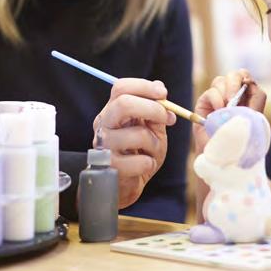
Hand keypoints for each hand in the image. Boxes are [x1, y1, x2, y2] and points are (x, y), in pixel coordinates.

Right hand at [92, 78, 175, 208]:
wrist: (128, 184)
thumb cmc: (139, 152)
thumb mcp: (150, 127)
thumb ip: (155, 108)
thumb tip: (160, 87)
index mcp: (112, 111)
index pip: (120, 87)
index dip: (144, 86)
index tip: (163, 93)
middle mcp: (103, 125)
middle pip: (124, 104)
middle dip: (153, 108)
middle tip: (167, 118)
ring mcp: (104, 147)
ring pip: (137, 134)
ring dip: (155, 142)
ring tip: (154, 149)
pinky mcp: (111, 168)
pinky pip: (140, 161)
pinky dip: (149, 163)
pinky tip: (145, 165)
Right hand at [192, 69, 266, 152]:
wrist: (223, 158)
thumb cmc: (241, 141)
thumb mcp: (255, 118)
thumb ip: (256, 99)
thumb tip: (250, 83)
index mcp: (246, 97)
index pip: (246, 77)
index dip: (247, 79)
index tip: (247, 89)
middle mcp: (231, 95)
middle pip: (235, 74)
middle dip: (235, 83)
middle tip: (233, 99)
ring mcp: (217, 98)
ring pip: (220, 80)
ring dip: (225, 92)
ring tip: (226, 109)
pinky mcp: (204, 103)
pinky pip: (210, 92)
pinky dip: (216, 98)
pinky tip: (218, 111)